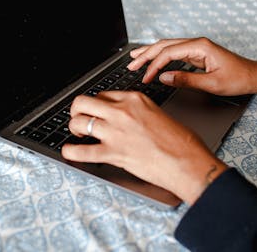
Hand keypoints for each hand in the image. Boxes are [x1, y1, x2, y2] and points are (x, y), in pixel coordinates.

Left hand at [62, 91, 227, 204]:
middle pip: (83, 102)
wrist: (187, 162)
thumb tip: (128, 119)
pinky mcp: (113, 152)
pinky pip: (81, 151)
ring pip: (78, 122)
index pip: (104, 95)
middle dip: (77, 111)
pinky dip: (71, 152)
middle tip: (80, 119)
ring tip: (78, 135)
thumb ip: (139, 112)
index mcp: (135, 99)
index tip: (96, 112)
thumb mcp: (159, 114)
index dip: (97, 105)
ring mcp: (115, 132)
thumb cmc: (181, 142)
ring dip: (74, 128)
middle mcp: (122, 112)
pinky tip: (70, 152)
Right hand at [127, 37, 256, 101]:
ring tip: (134, 58)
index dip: (154, 65)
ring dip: (151, 53)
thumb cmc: (238, 78)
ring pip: (168, 47)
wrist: (254, 76)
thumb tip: (164, 77)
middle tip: (131, 64)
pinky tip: (153, 60)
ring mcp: (196, 48)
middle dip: (146, 54)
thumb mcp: (211, 83)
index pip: (169, 53)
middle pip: (165, 45)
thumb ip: (186, 80)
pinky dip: (161, 57)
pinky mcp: (197, 54)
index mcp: (200, 46)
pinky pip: (174, 53)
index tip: (146, 78)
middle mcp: (197, 43)